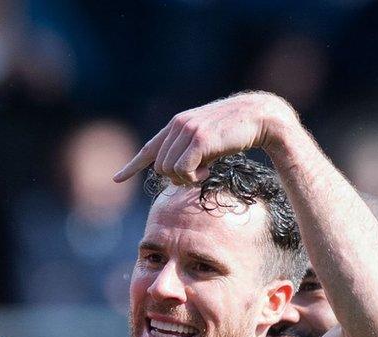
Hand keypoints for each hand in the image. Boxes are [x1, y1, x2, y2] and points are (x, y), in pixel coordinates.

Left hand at [113, 92, 296, 184]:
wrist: (260, 117)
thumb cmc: (236, 131)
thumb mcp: (206, 140)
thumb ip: (188, 150)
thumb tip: (173, 174)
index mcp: (177, 124)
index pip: (149, 148)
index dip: (132, 166)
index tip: (117, 179)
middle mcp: (177, 125)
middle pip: (159, 167)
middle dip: (177, 178)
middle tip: (200, 173)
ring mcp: (187, 131)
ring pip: (168, 171)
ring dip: (187, 178)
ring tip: (207, 168)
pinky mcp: (198, 139)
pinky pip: (182, 171)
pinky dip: (194, 176)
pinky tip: (209, 168)